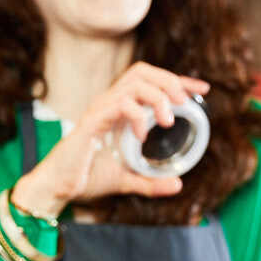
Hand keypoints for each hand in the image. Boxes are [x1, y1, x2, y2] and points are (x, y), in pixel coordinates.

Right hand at [11, 62, 209, 217]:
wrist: (58, 188)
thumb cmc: (86, 178)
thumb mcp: (127, 180)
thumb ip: (152, 182)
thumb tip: (178, 185)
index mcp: (118, 109)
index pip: (150, 82)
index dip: (178, 81)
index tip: (202, 89)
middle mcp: (109, 103)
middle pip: (141, 71)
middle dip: (169, 80)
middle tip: (186, 101)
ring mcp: (99, 110)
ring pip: (132, 84)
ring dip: (157, 97)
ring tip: (168, 120)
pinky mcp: (91, 122)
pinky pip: (118, 105)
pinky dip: (136, 116)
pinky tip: (143, 136)